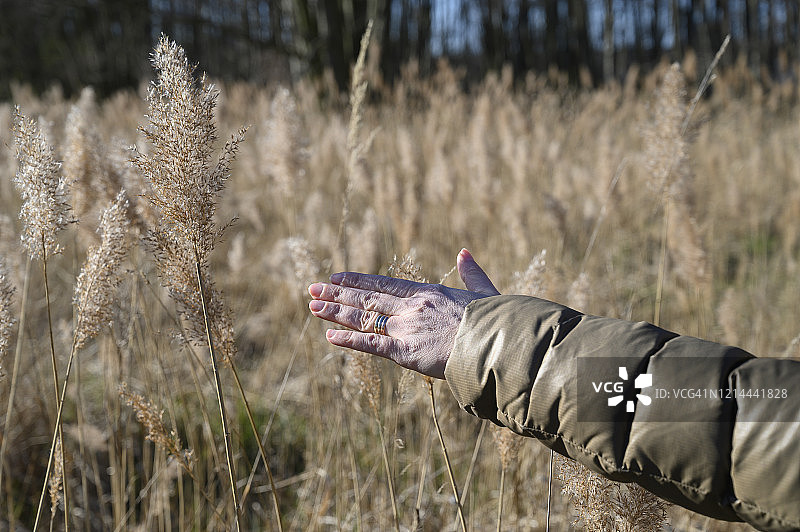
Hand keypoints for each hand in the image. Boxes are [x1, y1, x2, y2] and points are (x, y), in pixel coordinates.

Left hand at [308, 249, 499, 378]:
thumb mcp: (485, 292)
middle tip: (312, 288)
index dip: (358, 281)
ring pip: (363, 317)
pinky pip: (371, 344)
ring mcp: (407, 328)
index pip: (385, 284)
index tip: (337, 276)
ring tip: (312, 306)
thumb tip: (464, 252)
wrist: (498, 343)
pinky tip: (330, 336)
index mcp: (429, 293)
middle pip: (367, 298)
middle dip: (337, 293)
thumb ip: (472, 273)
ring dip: (336, 311)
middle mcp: (412, 307)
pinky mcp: (406, 351)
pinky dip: (349, 340)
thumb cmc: (497, 321)